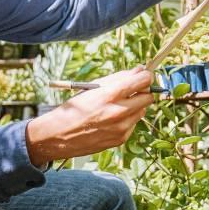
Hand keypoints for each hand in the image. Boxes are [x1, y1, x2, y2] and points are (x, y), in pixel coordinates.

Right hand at [26, 67, 154, 165]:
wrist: (60, 135)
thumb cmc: (75, 108)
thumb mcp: (93, 87)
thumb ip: (118, 78)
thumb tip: (140, 70)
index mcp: (110, 95)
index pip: (142, 81)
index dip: (146, 76)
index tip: (144, 75)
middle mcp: (118, 112)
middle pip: (148, 97)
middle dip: (143, 91)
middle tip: (134, 90)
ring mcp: (121, 128)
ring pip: (142, 111)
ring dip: (135, 106)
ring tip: (117, 106)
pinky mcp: (121, 139)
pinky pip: (133, 124)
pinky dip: (127, 119)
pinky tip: (111, 120)